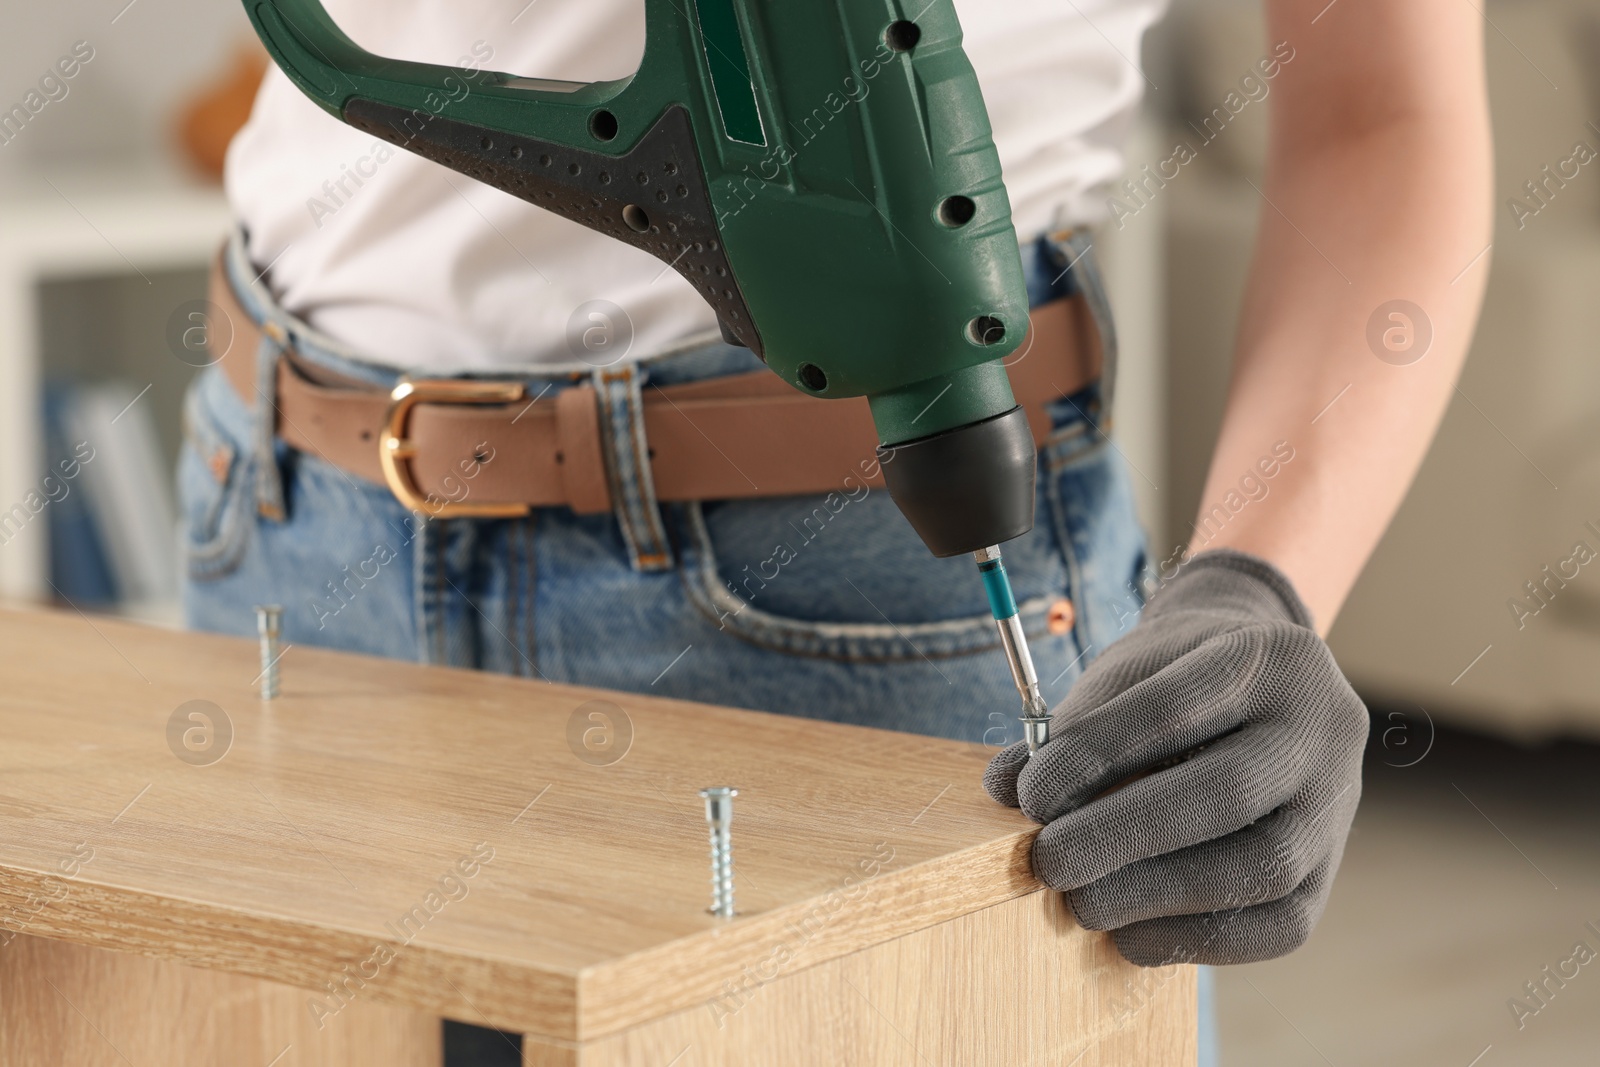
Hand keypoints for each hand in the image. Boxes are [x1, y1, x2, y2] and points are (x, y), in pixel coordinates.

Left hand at [984, 549, 1367, 965]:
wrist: (1263, 688)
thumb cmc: (1177, 680)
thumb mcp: (1127, 675)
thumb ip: (1069, 728)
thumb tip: (1002, 788)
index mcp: (1269, 658)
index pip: (1177, 708)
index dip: (1097, 755)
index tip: (1030, 794)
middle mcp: (1322, 728)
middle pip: (1227, 793)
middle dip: (1123, 835)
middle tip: (1049, 862)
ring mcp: (1337, 803)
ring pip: (1262, 867)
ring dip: (1155, 896)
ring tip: (1082, 902)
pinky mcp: (1330, 873)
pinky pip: (1276, 925)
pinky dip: (1194, 939)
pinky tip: (1129, 934)